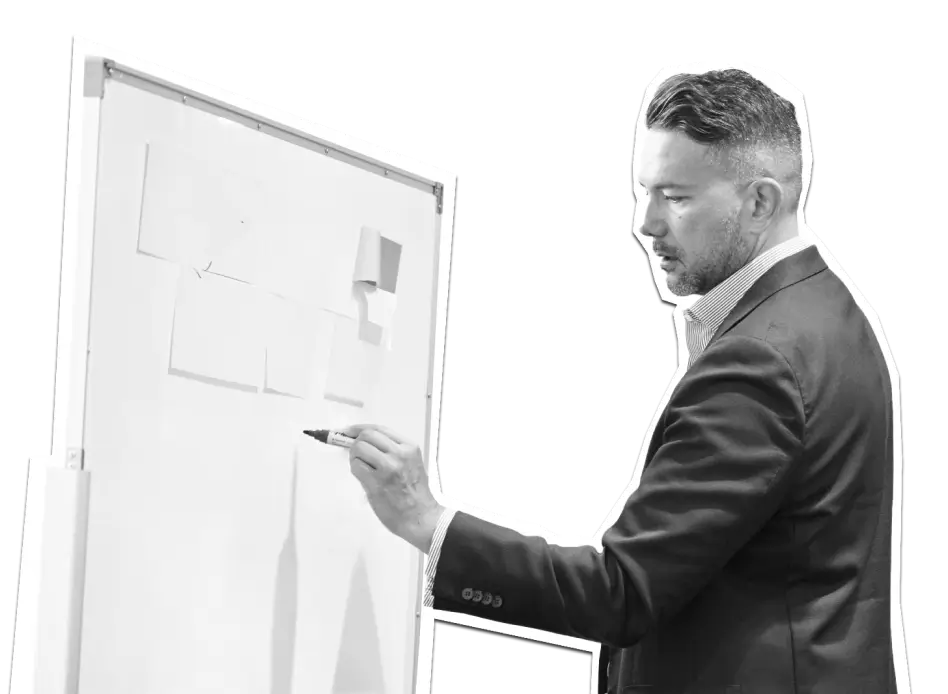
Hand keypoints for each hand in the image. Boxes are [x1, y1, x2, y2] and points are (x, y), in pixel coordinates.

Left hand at [341, 423, 444, 552]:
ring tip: (361, 467)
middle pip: (366, 436)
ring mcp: (387, 468)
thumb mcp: (410, 463)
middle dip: (355, 442)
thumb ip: (391, 451)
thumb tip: (364, 442)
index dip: (360, 428)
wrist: (421, 517)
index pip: (379, 428)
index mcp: (409, 447)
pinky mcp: (376, 483)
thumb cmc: (416, 493)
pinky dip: (355, 469)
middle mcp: (399, 454)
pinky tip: (363, 477)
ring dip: (354, 457)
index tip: (349, 432)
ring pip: (358, 449)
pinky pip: (356, 467)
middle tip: (353, 452)